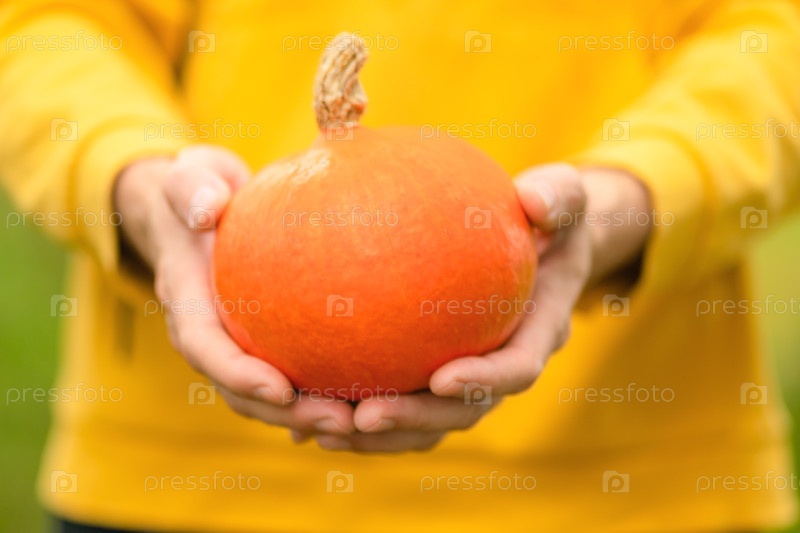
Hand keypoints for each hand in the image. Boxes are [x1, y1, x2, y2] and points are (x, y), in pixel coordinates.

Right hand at [114, 145, 354, 434]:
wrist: (196, 210)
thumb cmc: (199, 189)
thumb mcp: (191, 175)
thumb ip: (192, 187)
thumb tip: (206, 209)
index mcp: (187, 300)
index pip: (205, 348)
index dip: (239, 375)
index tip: (281, 389)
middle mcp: (208, 333)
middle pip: (240, 390)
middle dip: (287, 413)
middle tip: (341, 422)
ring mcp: (233, 343)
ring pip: (266, 396)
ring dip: (309, 417)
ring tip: (360, 423)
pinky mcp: (259, 343)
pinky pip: (287, 379)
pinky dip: (317, 399)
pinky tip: (361, 409)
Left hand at [304, 163, 650, 451]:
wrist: (544, 246)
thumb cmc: (550, 216)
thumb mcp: (563, 195)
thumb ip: (557, 196)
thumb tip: (536, 201)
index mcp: (538, 330)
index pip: (516, 368)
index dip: (482, 382)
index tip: (440, 379)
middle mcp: (503, 365)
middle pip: (460, 413)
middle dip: (414, 422)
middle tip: (363, 417)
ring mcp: (471, 375)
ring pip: (426, 423)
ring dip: (378, 434)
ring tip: (321, 428)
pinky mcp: (438, 372)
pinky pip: (402, 401)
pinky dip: (360, 413)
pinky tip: (307, 410)